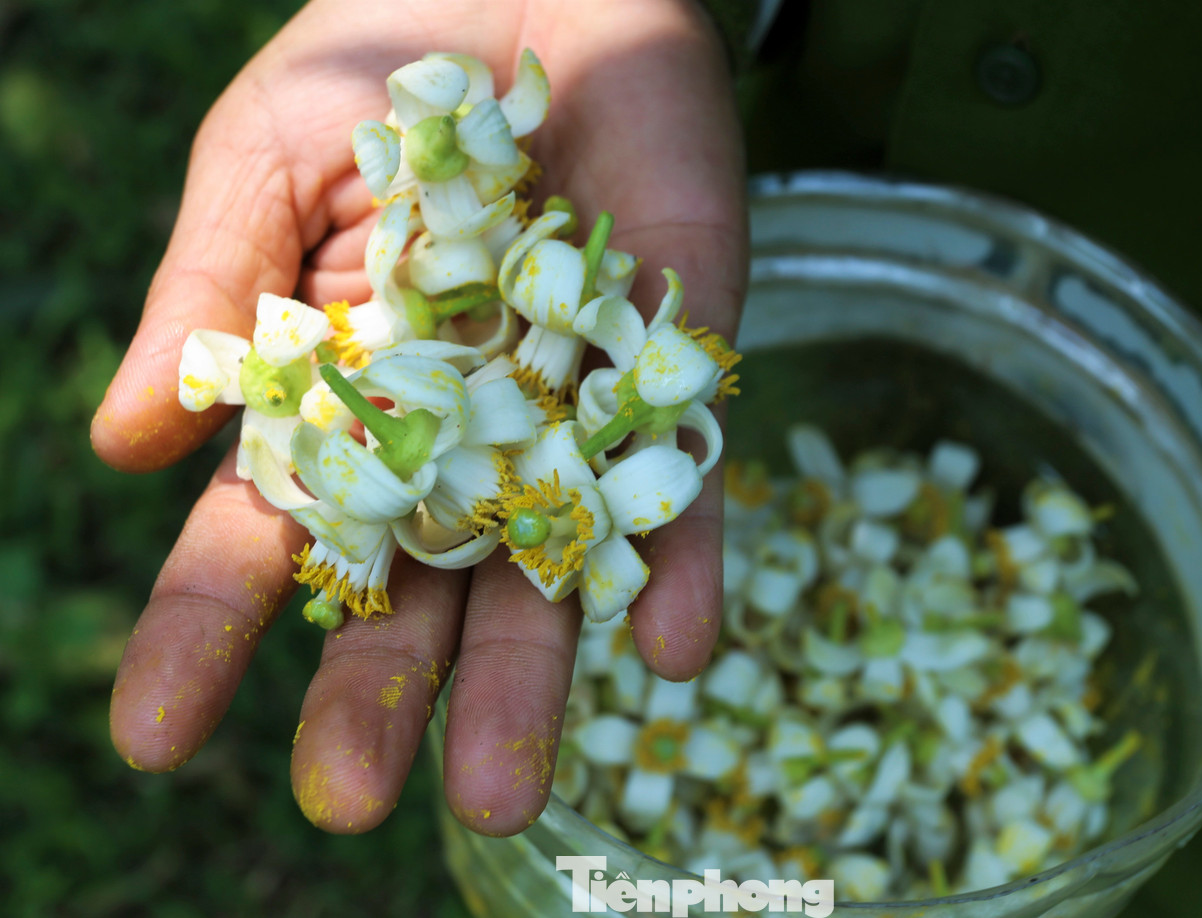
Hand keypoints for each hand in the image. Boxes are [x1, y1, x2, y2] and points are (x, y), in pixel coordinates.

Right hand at [92, 0, 746, 835]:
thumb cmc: (390, 60)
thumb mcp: (270, 159)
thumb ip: (213, 294)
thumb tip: (120, 447)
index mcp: (344, 398)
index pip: (268, 535)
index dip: (206, 632)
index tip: (154, 736)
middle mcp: (457, 435)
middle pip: (416, 589)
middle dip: (380, 692)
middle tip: (347, 803)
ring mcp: (568, 412)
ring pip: (548, 568)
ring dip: (532, 679)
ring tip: (507, 795)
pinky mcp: (674, 371)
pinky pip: (682, 488)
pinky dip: (680, 566)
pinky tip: (672, 655)